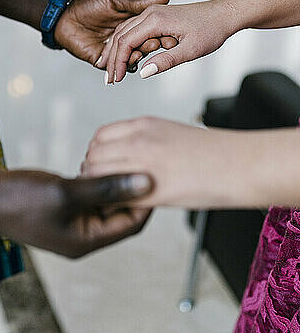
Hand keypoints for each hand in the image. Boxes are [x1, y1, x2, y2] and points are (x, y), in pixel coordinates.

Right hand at [0, 170, 152, 258]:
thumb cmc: (22, 199)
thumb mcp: (67, 193)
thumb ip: (107, 187)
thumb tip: (146, 182)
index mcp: (87, 241)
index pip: (132, 224)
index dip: (147, 201)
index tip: (155, 175)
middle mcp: (84, 235)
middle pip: (121, 214)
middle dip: (132, 190)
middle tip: (144, 164)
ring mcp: (74, 222)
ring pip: (107, 203)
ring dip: (115, 183)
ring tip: (126, 160)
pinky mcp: (65, 208)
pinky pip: (91, 196)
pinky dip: (99, 181)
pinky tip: (102, 163)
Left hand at [54, 0, 170, 71]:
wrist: (65, 18)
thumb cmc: (89, 5)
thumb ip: (138, 2)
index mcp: (134, 22)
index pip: (152, 30)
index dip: (162, 33)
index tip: (170, 35)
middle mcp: (128, 38)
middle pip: (146, 46)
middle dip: (151, 46)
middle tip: (154, 44)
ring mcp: (117, 51)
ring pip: (134, 58)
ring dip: (138, 57)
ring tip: (138, 54)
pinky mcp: (105, 62)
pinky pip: (118, 68)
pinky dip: (124, 66)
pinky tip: (126, 63)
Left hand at [82, 117, 258, 209]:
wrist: (239, 164)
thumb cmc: (213, 152)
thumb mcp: (172, 133)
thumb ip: (145, 140)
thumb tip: (128, 154)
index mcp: (144, 124)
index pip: (100, 136)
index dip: (98, 153)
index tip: (105, 166)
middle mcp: (138, 140)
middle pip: (93, 155)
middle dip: (93, 172)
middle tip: (105, 186)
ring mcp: (142, 163)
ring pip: (97, 175)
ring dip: (99, 189)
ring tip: (116, 197)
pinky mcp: (150, 190)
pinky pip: (114, 197)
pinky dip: (113, 204)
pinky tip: (126, 207)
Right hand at [99, 0, 239, 82]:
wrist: (222, 14)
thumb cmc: (210, 30)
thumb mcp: (190, 50)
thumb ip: (165, 61)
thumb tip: (143, 72)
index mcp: (156, 20)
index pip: (126, 42)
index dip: (119, 62)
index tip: (116, 80)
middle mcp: (150, 13)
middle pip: (120, 36)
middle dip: (112, 59)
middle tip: (108, 80)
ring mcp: (152, 13)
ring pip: (124, 32)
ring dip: (116, 52)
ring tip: (112, 72)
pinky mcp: (155, 17)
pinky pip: (133, 30)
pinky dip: (126, 45)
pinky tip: (124, 59)